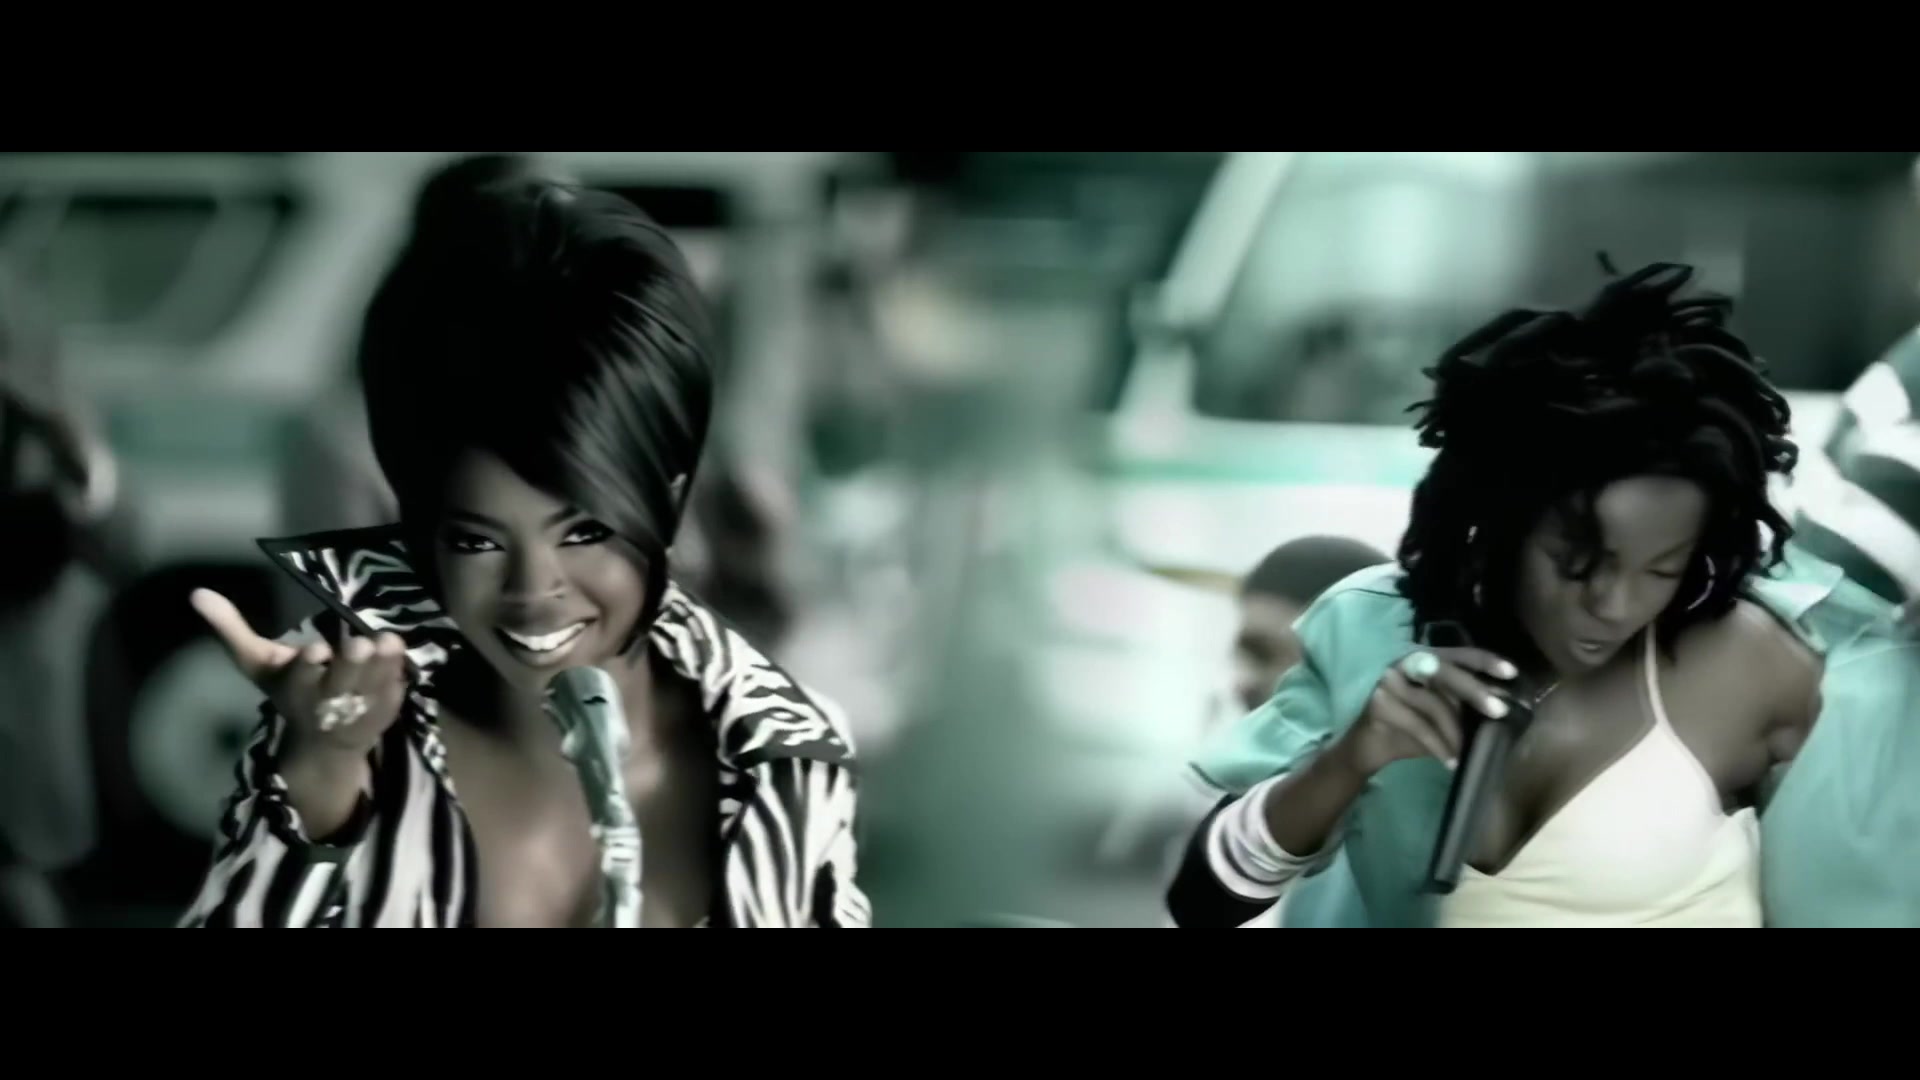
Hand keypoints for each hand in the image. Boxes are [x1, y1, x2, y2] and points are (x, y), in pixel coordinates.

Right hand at [191, 588, 408, 760]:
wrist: (324, 743)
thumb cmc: (290, 691)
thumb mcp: (259, 665)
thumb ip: (231, 630)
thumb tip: (197, 593)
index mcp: (295, 689)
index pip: (300, 677)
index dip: (307, 666)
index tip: (315, 649)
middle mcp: (327, 702)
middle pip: (340, 684)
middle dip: (350, 666)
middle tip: (360, 645)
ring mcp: (359, 710)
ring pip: (373, 688)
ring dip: (383, 667)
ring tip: (389, 642)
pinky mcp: (385, 711)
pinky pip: (395, 693)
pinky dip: (399, 676)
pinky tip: (403, 654)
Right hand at [1336, 647, 1517, 775]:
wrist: (1369, 749)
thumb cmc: (1410, 730)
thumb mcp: (1443, 717)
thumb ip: (1465, 706)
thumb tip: (1505, 702)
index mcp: (1424, 660)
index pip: (1458, 654)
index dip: (1484, 661)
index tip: (1511, 673)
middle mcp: (1405, 663)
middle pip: (1444, 671)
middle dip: (1474, 690)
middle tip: (1499, 711)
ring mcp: (1389, 680)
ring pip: (1433, 703)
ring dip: (1454, 732)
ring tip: (1463, 753)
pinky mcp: (1378, 703)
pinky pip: (1418, 725)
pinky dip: (1437, 746)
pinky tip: (1450, 763)